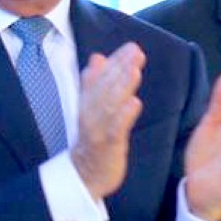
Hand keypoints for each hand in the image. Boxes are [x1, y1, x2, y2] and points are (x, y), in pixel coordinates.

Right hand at [71, 42, 144, 199]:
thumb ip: (94, 82)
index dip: (116, 61)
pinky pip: (115, 129)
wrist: (84, 173)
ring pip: (109, 104)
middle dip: (121, 68)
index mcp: (88, 102)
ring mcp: (98, 129)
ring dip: (122, 86)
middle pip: (105, 87)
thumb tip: (97, 57)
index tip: (131, 46)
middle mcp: (91, 113)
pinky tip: (134, 103)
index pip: (101, 77)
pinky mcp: (106, 146)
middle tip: (136, 52)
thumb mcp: (91, 108)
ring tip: (134, 70)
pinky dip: (124, 115)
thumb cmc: (93, 139)